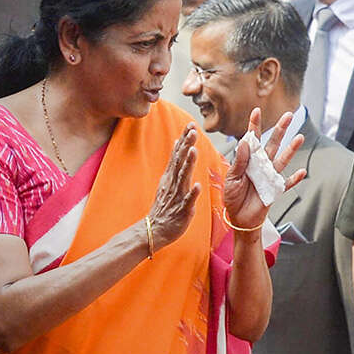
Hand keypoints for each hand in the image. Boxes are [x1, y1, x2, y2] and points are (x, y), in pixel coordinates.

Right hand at [147, 123, 200, 251]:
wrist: (155, 229)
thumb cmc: (166, 205)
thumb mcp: (169, 180)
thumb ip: (175, 162)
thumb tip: (177, 142)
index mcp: (171, 176)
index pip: (178, 154)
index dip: (184, 139)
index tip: (191, 124)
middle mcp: (173, 183)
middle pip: (180, 161)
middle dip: (186, 145)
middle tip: (193, 130)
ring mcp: (177, 196)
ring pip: (183, 177)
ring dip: (188, 164)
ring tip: (194, 151)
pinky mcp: (182, 210)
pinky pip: (187, 201)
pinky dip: (192, 193)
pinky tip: (198, 185)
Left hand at [223, 108, 304, 229]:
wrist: (239, 218)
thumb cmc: (232, 198)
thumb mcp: (231, 179)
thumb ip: (239, 162)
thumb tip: (245, 142)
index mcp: (249, 160)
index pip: (252, 139)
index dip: (255, 125)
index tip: (256, 111)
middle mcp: (261, 165)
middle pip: (273, 144)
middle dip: (280, 129)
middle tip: (288, 115)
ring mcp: (270, 176)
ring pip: (282, 159)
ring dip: (291, 149)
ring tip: (299, 137)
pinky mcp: (275, 190)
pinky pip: (287, 183)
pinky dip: (295, 179)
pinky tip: (303, 172)